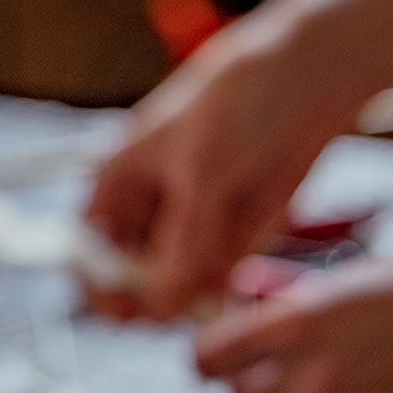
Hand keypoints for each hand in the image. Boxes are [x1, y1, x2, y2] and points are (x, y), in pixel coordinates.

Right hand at [85, 8, 353, 320]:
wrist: (304, 80)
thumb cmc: (236, 105)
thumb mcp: (203, 172)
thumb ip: (182, 241)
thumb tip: (159, 307)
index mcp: (120, 179)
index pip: (88, 247)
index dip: (96, 282)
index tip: (121, 312)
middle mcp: (150, 207)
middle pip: (129, 275)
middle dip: (144, 300)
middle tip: (170, 312)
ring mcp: (190, 224)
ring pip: (172, 285)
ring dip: (184, 300)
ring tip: (205, 297)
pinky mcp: (233, 236)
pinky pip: (214, 280)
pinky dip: (217, 293)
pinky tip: (226, 291)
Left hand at [196, 256, 392, 392]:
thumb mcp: (335, 282)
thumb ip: (279, 297)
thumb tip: (239, 295)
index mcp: (294, 325)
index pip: (206, 360)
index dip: (208, 357)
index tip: (216, 354)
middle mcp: (310, 379)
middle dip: (247, 385)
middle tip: (268, 367)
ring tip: (320, 381)